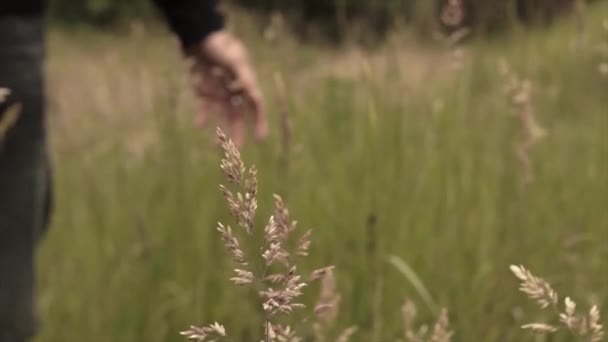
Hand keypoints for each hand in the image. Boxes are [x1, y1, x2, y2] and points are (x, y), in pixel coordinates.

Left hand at [190, 31, 266, 146]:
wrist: (200, 36)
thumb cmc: (221, 45)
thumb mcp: (234, 58)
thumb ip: (244, 76)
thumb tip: (255, 95)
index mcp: (246, 83)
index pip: (256, 106)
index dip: (259, 122)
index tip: (260, 138)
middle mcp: (234, 90)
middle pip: (238, 115)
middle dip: (237, 132)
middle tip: (236, 149)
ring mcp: (220, 91)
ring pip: (221, 114)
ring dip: (219, 129)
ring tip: (214, 146)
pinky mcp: (205, 90)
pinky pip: (205, 107)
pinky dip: (202, 116)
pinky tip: (199, 126)